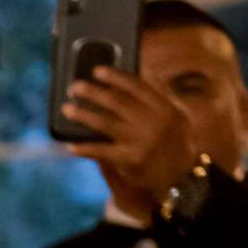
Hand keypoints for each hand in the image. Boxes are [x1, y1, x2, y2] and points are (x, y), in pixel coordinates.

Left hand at [63, 69, 199, 210]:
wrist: (182, 177)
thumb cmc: (175, 142)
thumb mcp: (177, 116)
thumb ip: (160, 95)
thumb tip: (144, 70)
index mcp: (164, 107)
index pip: (137, 86)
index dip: (115, 77)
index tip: (97, 71)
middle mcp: (153, 121)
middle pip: (117, 101)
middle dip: (93, 92)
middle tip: (74, 87)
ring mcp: (141, 141)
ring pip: (105, 123)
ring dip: (83, 115)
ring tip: (66, 109)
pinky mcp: (130, 160)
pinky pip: (101, 151)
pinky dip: (84, 148)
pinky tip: (70, 145)